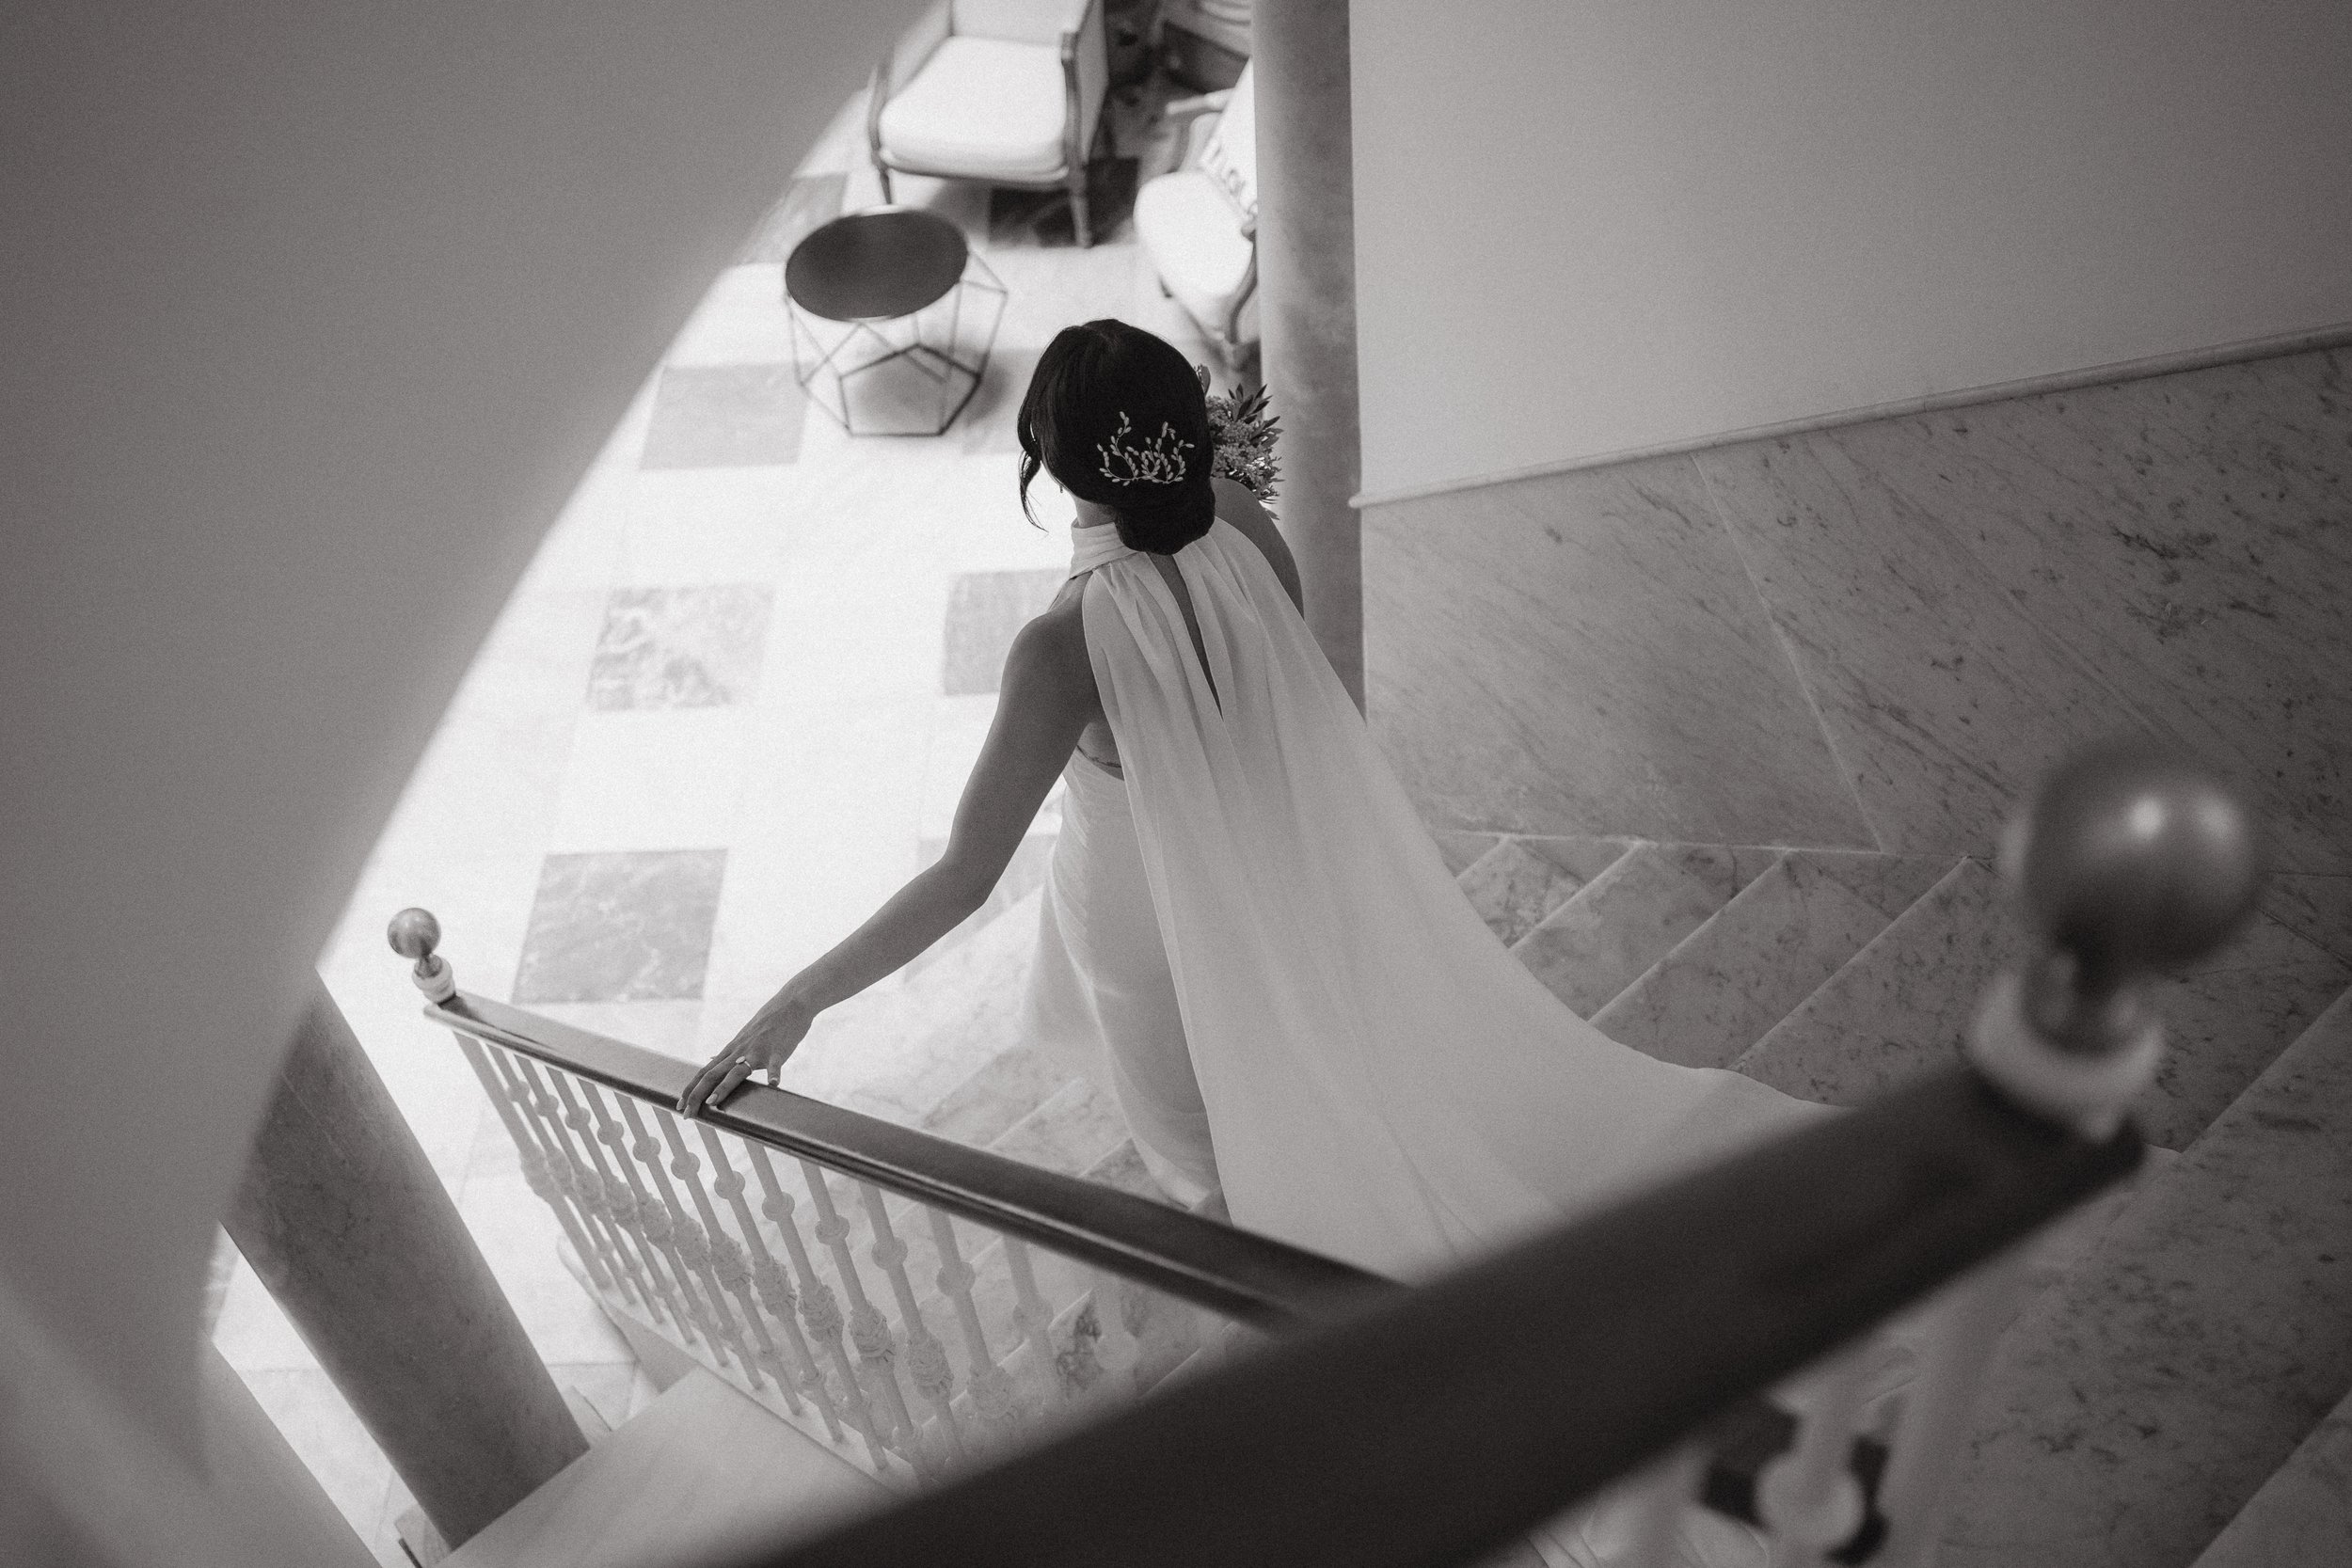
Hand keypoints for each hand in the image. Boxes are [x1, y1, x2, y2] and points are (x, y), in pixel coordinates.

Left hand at [678, 996, 813, 1117]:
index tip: (679, 1106)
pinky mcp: (777, 1051)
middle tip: (687, 1115)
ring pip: (737, 1071)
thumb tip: (711, 1060)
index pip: (704, 1072)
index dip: (690, 1089)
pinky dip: (773, 1074)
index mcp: (731, 1050)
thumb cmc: (768, 1023)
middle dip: (697, 1095)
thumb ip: (728, 1051)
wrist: (790, 1004)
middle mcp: (739, 1051)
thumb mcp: (742, 1037)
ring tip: (712, 1102)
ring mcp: (757, 1051)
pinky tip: (773, 1083)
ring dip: (724, 1087)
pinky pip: (774, 1064)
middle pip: (713, 1074)